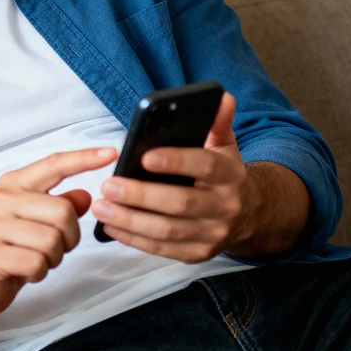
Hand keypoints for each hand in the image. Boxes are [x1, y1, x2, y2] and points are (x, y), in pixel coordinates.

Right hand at [0, 147, 117, 316]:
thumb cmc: (5, 248)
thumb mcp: (34, 222)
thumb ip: (59, 206)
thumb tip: (86, 196)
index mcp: (13, 185)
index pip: (53, 165)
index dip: (83, 159)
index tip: (110, 153)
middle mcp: (0, 199)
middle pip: (63, 212)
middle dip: (69, 238)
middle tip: (53, 249)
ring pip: (53, 241)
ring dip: (53, 258)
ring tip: (35, 259)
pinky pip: (37, 263)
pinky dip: (39, 272)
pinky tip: (24, 271)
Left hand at [92, 92, 256, 262]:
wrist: (249, 214)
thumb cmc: (222, 173)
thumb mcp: (224, 146)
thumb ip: (217, 123)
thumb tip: (222, 97)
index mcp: (230, 175)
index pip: (204, 165)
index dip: (176, 161)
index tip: (145, 156)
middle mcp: (224, 206)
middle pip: (181, 203)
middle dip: (141, 196)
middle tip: (108, 185)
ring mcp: (212, 233)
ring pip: (168, 231)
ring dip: (131, 220)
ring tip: (101, 207)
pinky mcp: (198, 253)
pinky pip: (163, 250)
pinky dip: (134, 239)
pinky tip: (111, 226)